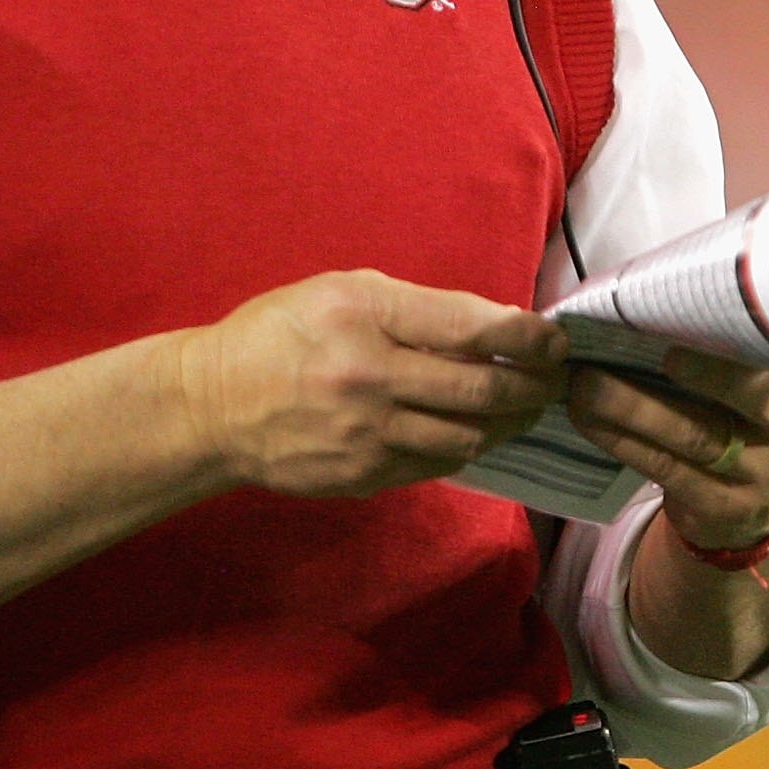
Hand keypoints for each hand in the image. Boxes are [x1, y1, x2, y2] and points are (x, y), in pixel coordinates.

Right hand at [174, 269, 567, 497]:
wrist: (214, 404)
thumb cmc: (281, 334)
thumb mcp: (343, 292)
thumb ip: (417, 309)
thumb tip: (494, 328)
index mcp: (366, 315)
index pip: (472, 330)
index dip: (527, 339)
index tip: (554, 342)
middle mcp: (370, 377)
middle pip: (481, 391)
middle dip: (532, 387)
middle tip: (554, 380)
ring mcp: (367, 434)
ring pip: (467, 437)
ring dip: (506, 424)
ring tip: (522, 408)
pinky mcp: (362, 476)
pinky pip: (436, 465)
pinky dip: (463, 446)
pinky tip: (471, 430)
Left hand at [565, 328, 768, 550]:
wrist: (764, 491)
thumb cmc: (757, 402)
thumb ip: (748, 331)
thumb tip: (675, 283)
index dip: (744, 330)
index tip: (696, 311)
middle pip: (755, 396)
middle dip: (700, 370)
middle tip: (643, 346)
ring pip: (698, 435)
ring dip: (635, 407)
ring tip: (587, 382)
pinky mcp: (727, 506)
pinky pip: (668, 469)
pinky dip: (624, 441)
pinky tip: (589, 419)